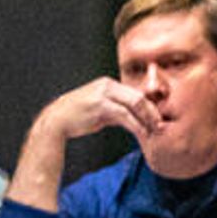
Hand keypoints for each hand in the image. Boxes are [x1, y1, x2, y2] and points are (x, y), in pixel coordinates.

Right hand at [39, 75, 160, 148]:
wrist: (55, 121)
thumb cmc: (76, 117)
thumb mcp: (99, 110)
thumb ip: (116, 110)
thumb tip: (133, 118)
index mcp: (108, 84)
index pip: (135, 93)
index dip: (149, 107)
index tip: (156, 120)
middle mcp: (106, 85)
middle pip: (138, 97)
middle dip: (152, 112)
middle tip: (160, 125)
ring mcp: (103, 95)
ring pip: (134, 104)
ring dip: (147, 119)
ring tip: (154, 130)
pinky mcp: (100, 106)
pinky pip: (124, 115)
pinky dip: (136, 125)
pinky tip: (142, 133)